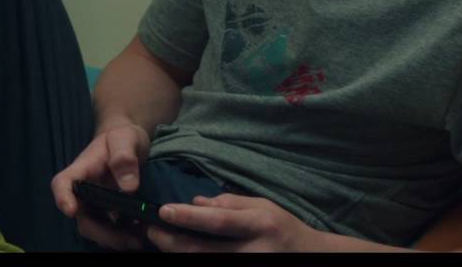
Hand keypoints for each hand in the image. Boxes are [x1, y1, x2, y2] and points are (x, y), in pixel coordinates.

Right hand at [49, 122, 151, 250]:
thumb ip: (124, 158)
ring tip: (138, 240)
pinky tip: (141, 235)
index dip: (63, 197)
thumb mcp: (126, 139)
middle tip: (129, 240)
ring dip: (113, 238)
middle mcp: (84, 190)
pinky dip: (123, 236)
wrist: (129, 144)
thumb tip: (128, 188)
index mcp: (82, 170)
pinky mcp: (107, 211)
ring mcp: (94, 203)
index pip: (63, 183)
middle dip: (101, 232)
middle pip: (81, 216)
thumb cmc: (122, 137)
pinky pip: (110, 229)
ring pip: (95, 227)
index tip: (70, 210)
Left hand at [146, 193, 322, 251]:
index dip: (189, 217)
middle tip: (150, 230)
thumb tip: (195, 201)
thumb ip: (230, 203)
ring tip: (159, 240)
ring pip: (203, 263)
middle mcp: (254, 250)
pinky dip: (191, 260)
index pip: (219, 221)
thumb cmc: (284, 229)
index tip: (164, 211)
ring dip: (177, 253)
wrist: (311, 257)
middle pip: (204, 250)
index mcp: (260, 224)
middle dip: (172, 241)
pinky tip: (179, 251)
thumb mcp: (263, 207)